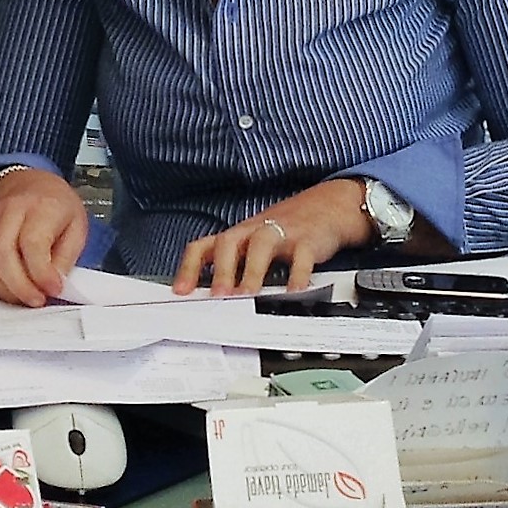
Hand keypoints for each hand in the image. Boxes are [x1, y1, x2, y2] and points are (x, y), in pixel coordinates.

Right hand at [0, 167, 92, 306]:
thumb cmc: (58, 209)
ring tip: (25, 298)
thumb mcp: (77, 228)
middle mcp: (9, 210)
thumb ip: (66, 258)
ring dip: (4, 290)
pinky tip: (10, 291)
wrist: (33, 186)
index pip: (33, 243)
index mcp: (41, 206)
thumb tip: (52, 286)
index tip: (54, 290)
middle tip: (38, 300)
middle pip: (2, 254)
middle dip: (20, 287)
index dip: (41, 272)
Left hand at [174, 178, 377, 297]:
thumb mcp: (254, 244)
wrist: (327, 207)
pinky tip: (294, 291)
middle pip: (229, 243)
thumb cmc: (285, 230)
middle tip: (216, 296)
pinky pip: (301, 255)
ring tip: (247, 295)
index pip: (203, 246)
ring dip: (251, 270)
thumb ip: (236, 267)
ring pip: (261, 245)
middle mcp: (255, 231)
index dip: (189, 268)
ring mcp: (281, 233)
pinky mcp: (307, 240)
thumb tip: (212, 299)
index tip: (180, 292)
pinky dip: (297, 273)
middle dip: (220, 269)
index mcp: (237, 235)